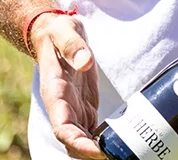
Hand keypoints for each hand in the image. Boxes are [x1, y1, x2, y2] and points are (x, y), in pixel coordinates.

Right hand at [30, 12, 105, 158]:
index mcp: (55, 93)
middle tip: (117, 154)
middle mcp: (62, 107)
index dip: (77, 144)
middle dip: (90, 153)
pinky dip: (102, 141)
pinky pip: (91, 131)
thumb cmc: (58, 33)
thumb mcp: (64, 31)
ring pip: (82, 140)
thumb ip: (73, 45)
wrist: (56, 34)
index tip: (96, 150)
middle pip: (73, 142)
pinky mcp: (84, 107)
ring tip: (122, 152)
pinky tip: (119, 143)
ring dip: (98, 150)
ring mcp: (74, 109)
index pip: (62, 128)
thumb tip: (85, 62)